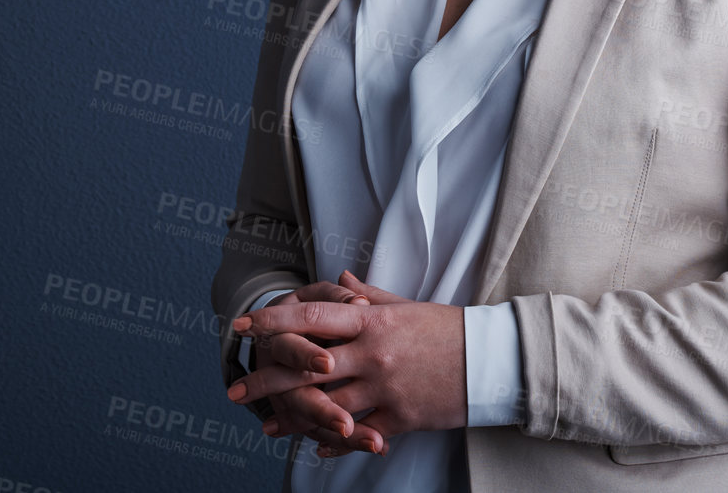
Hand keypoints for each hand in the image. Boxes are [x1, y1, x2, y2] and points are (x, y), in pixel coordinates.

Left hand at [229, 271, 465, 458]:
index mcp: (371, 320)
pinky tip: (316, 446)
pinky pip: (361, 432)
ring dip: (295, 418)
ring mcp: (386, 386)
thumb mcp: (405, 306)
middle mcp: (373, 353)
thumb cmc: (446, 328)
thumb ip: (367, 297)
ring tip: (268, 426)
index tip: (244, 326)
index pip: (312, 317)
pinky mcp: (402, 416)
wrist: (491, 359)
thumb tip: (340, 282)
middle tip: (236, 390)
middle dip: (268, 379)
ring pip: (329, 406)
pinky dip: (336, 440)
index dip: (274, 321)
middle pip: (309, 367)